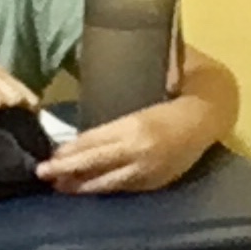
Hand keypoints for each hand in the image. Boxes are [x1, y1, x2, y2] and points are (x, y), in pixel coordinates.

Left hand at [37, 99, 214, 194]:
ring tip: (58, 186)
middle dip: (66, 169)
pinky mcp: (153, 182)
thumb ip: (120, 84)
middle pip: (94, 163)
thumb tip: (86, 61)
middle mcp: (138, 151)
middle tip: (41, 173)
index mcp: (135, 125)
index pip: (94, 140)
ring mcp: (146, 170)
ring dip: (80, 185)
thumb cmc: (175, 93)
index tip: (50, 154)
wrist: (208, 115)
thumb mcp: (144, 87)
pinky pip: (122, 188)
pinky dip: (102, 188)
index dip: (70, 150)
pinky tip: (86, 189)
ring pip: (106, 182)